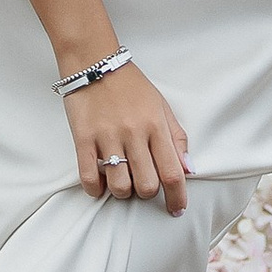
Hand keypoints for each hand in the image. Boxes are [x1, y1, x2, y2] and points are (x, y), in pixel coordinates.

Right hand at [67, 61, 191, 215]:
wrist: (94, 61)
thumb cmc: (131, 86)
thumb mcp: (161, 106)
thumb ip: (176, 138)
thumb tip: (188, 170)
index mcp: (156, 126)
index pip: (173, 172)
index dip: (178, 197)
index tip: (177, 209)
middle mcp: (134, 133)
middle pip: (147, 185)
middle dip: (147, 194)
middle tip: (143, 185)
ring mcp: (107, 137)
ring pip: (119, 186)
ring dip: (122, 192)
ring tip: (121, 182)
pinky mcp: (83, 138)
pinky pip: (88, 176)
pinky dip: (95, 189)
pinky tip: (100, 185)